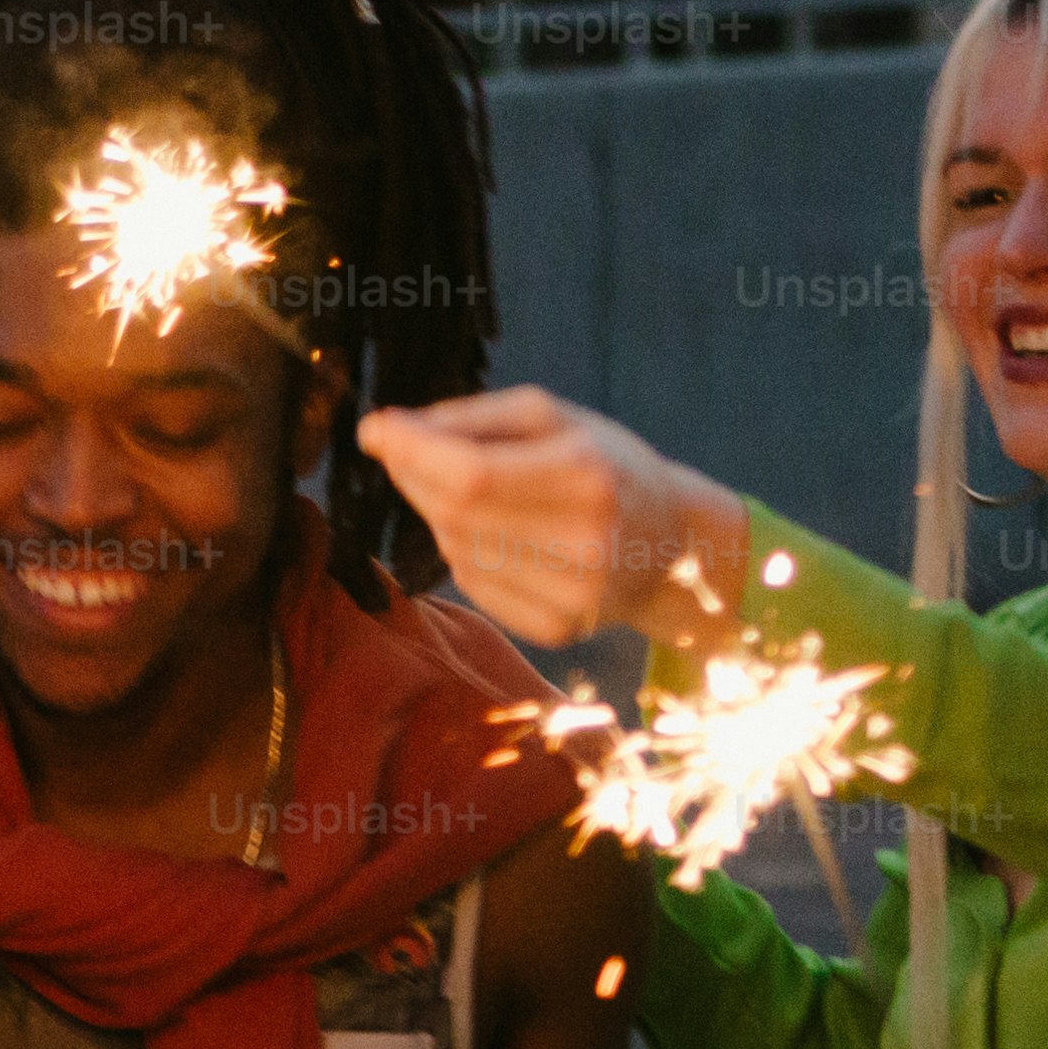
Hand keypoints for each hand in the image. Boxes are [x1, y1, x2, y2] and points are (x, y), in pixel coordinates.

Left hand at [355, 386, 748, 654]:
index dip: (412, 452)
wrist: (673, 543)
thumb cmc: (604, 464)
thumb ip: (472, 418)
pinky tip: (496, 533)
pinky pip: (474, 586)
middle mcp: (585, 543)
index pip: (471, 474)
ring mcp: (573, 597)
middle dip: (414, 476)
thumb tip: (385, 432)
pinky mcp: (559, 631)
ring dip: (441, 514)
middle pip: (456, 514)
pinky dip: (465, 553)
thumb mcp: (554, 417)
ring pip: (458, 550)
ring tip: (472, 491)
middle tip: (404, 450)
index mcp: (588, 475)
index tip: (374, 428)